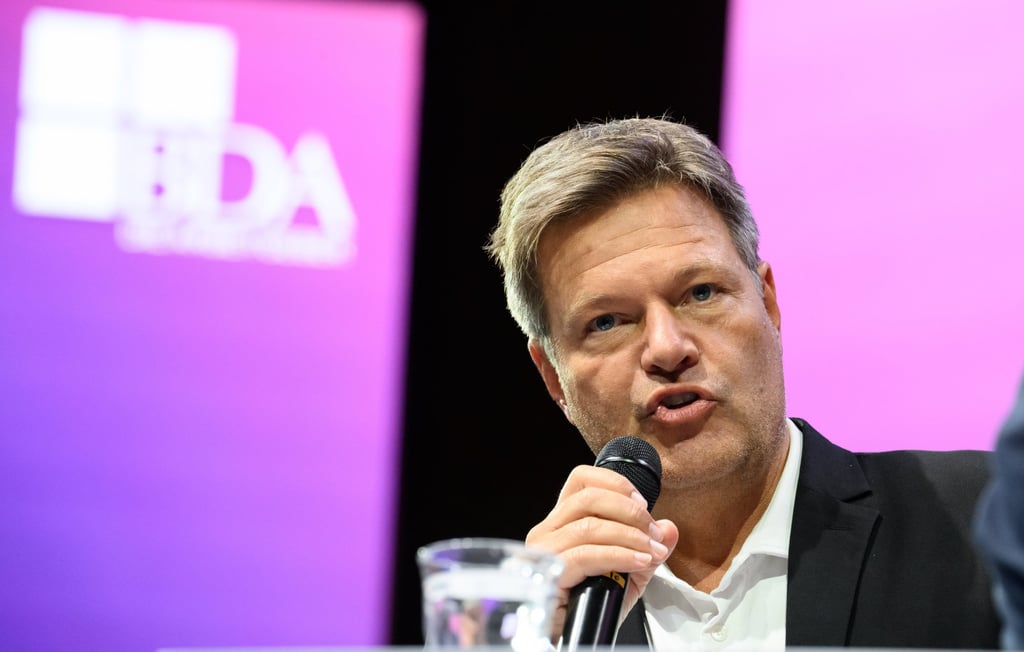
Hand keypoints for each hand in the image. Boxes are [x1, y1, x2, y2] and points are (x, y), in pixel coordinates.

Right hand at [525, 464, 678, 639]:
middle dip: (630, 512)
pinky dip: (620, 554)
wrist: (576, 639)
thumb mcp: (630, 573)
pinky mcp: (549, 572)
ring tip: (653, 551)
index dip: (615, 483)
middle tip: (654, 532)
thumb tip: (669, 528)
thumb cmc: (594, 605)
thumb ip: (649, 549)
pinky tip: (639, 561)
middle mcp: (548, 530)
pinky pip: (587, 554)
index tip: (643, 503)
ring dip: (630, 535)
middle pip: (588, 497)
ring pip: (590, 525)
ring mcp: (544, 551)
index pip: (581, 480)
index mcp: (563, 522)